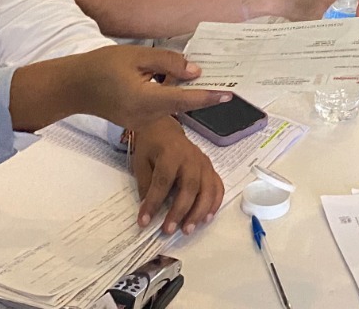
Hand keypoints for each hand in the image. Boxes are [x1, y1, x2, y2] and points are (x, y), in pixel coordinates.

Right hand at [70, 45, 229, 129]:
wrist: (75, 86)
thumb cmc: (102, 66)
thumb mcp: (137, 55)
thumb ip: (168, 63)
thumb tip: (194, 72)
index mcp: (145, 100)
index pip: (184, 99)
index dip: (209, 96)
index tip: (230, 95)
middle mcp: (145, 117)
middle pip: (181, 106)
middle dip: (202, 94)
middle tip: (224, 81)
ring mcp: (141, 123)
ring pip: (172, 108)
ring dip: (188, 96)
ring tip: (207, 79)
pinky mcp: (137, 122)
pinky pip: (161, 110)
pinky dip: (173, 98)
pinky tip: (179, 84)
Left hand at [130, 117, 223, 232]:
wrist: (165, 128)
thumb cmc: (151, 146)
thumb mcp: (141, 162)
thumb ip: (145, 186)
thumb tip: (149, 213)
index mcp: (171, 153)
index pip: (163, 181)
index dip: (154, 203)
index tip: (144, 221)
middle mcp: (191, 158)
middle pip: (190, 187)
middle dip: (180, 211)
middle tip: (169, 230)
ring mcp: (204, 162)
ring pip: (207, 189)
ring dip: (199, 212)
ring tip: (188, 229)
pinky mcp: (210, 168)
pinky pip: (217, 187)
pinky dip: (214, 203)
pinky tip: (206, 218)